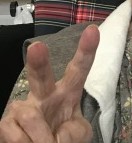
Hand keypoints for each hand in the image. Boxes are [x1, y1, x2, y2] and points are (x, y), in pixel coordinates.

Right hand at [0, 25, 98, 142]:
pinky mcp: (6, 123)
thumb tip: (58, 132)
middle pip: (41, 75)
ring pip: (31, 117)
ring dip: (42, 139)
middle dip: (38, 61)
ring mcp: (23, 107)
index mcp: (69, 92)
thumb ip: (76, 132)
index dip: (86, 50)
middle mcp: (45, 95)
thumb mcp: (81, 135)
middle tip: (37, 47)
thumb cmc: (65, 139)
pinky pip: (16, 135)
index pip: (79, 69)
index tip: (93, 30)